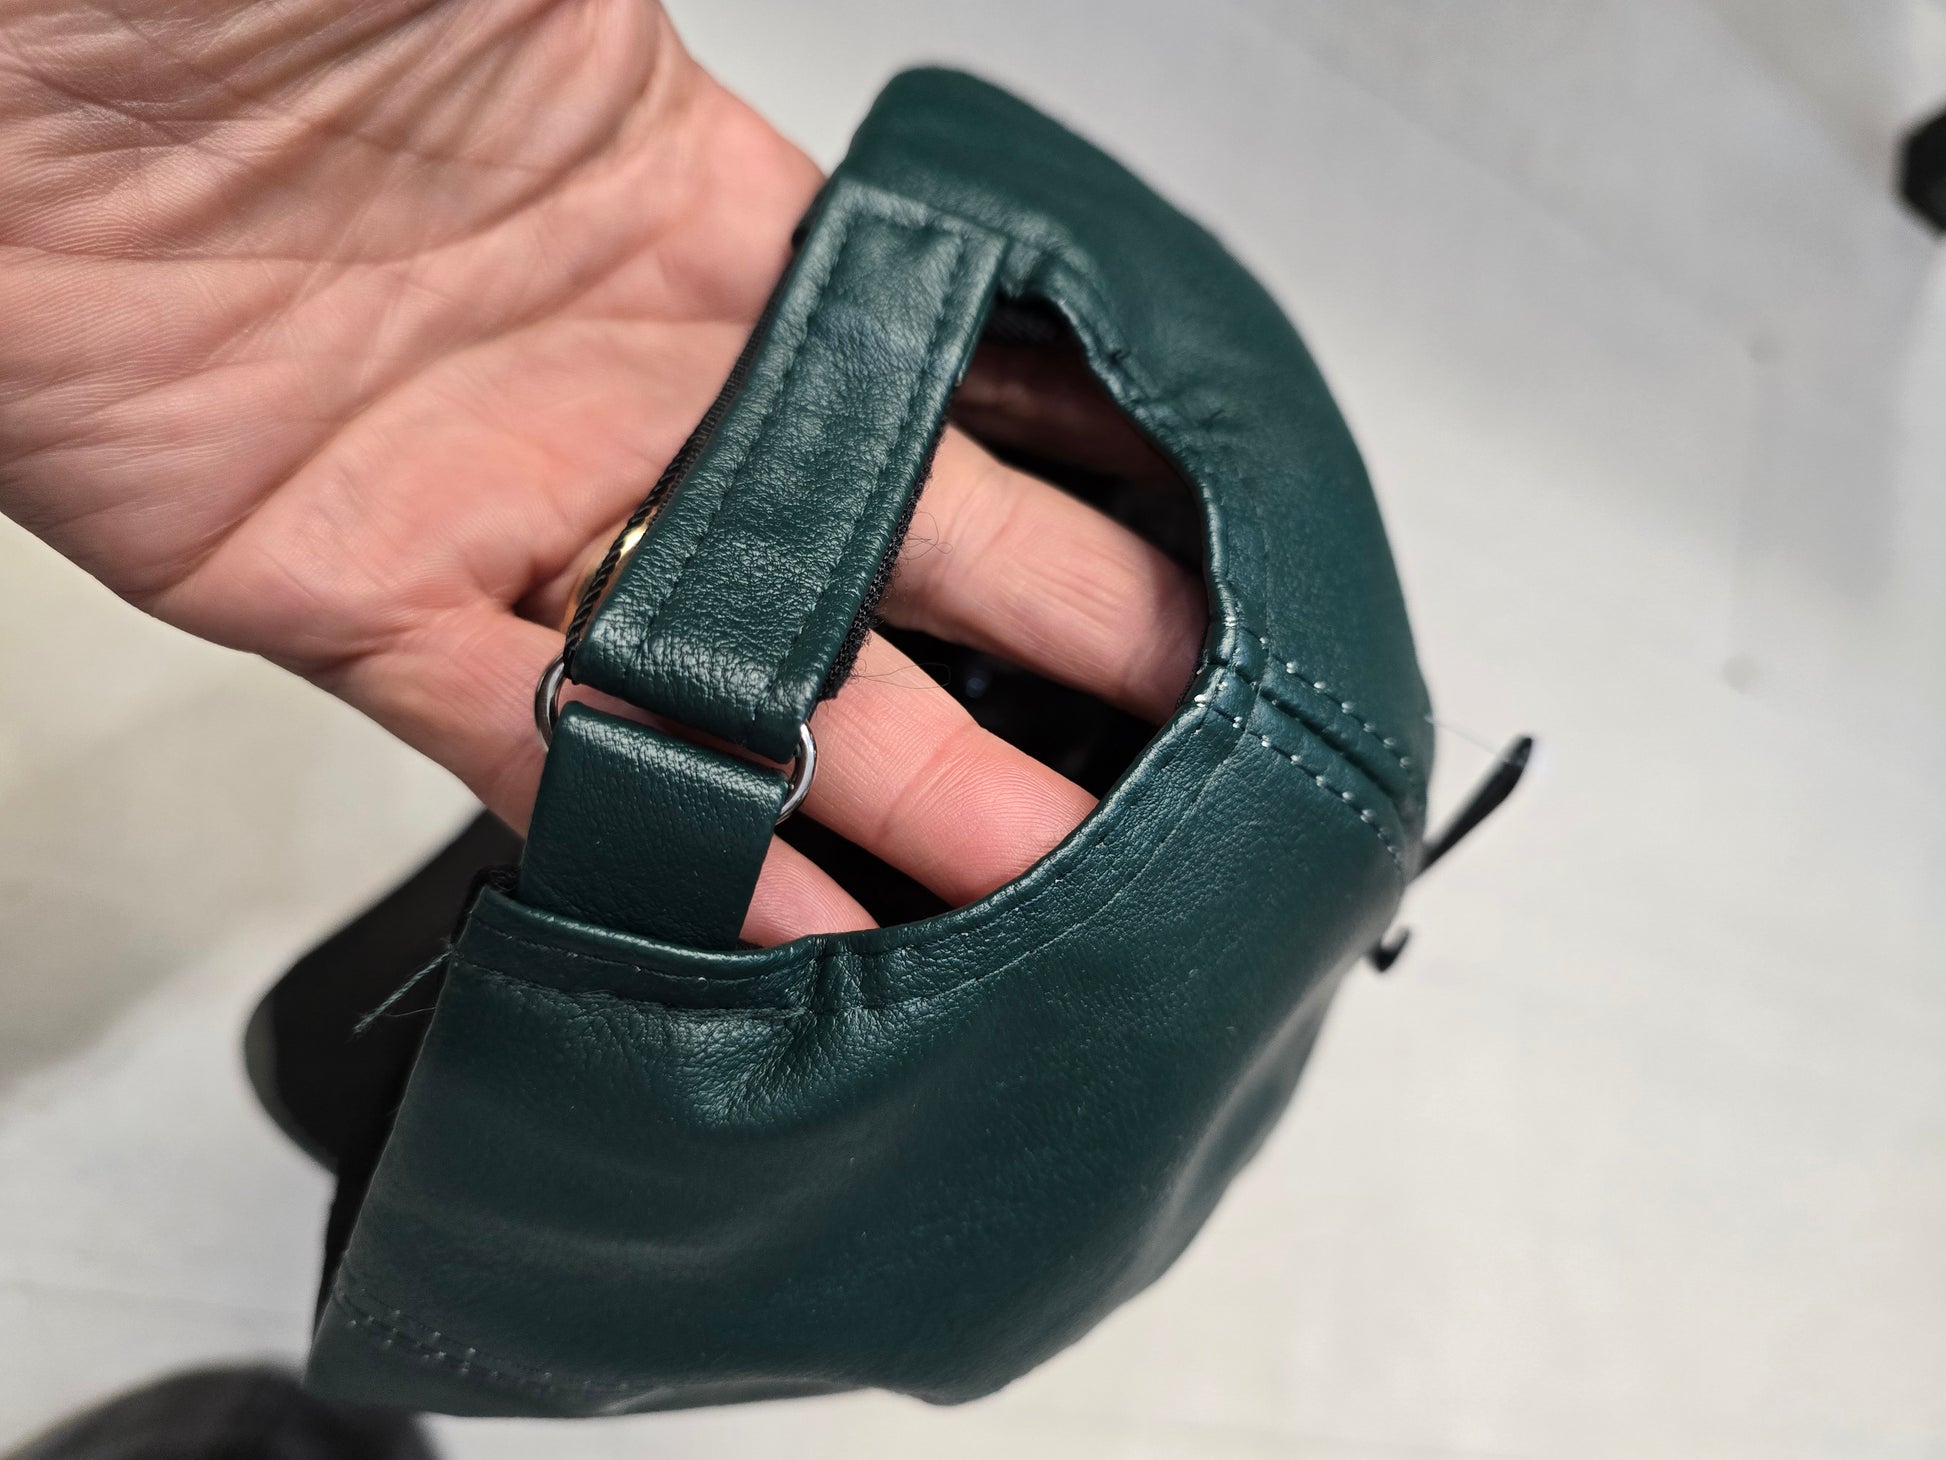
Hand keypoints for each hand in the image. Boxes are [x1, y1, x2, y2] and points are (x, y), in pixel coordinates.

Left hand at [0, 1, 1199, 942]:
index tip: (1195, 581)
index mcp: (711, 223)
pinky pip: (546, 746)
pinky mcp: (360, 598)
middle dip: (1040, 669)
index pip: (950, 385)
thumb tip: (919, 142)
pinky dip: (672, 836)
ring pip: (750, 683)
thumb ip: (702, 64)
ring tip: (1027, 894)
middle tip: (1164, 774)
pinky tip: (792, 914)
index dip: (1085, 485)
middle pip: (891, 559)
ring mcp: (510, 505)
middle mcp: (636, 382)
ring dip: (894, 796)